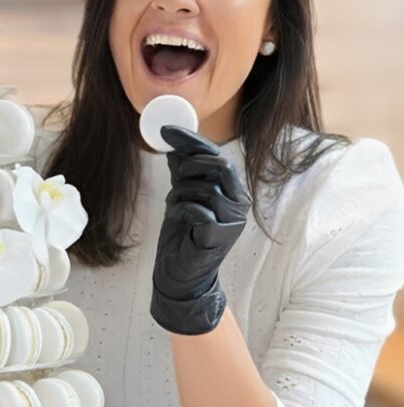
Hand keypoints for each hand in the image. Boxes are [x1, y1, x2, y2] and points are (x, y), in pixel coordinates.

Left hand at [150, 125, 251, 334]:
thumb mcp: (181, 197)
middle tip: (175, 177)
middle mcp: (238, 202)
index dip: (192, 141)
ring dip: (180, 194)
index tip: (166, 131)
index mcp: (231, 189)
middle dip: (190, 166)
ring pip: (205, 188)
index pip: (216, 155)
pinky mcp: (220, 236)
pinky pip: (199, 210)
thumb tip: (174, 144)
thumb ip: (182, 173)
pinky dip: (182, 210)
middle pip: (218, 165)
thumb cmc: (182, 237)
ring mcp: (232, 220)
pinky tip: (178, 219)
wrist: (179, 275)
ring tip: (174, 207)